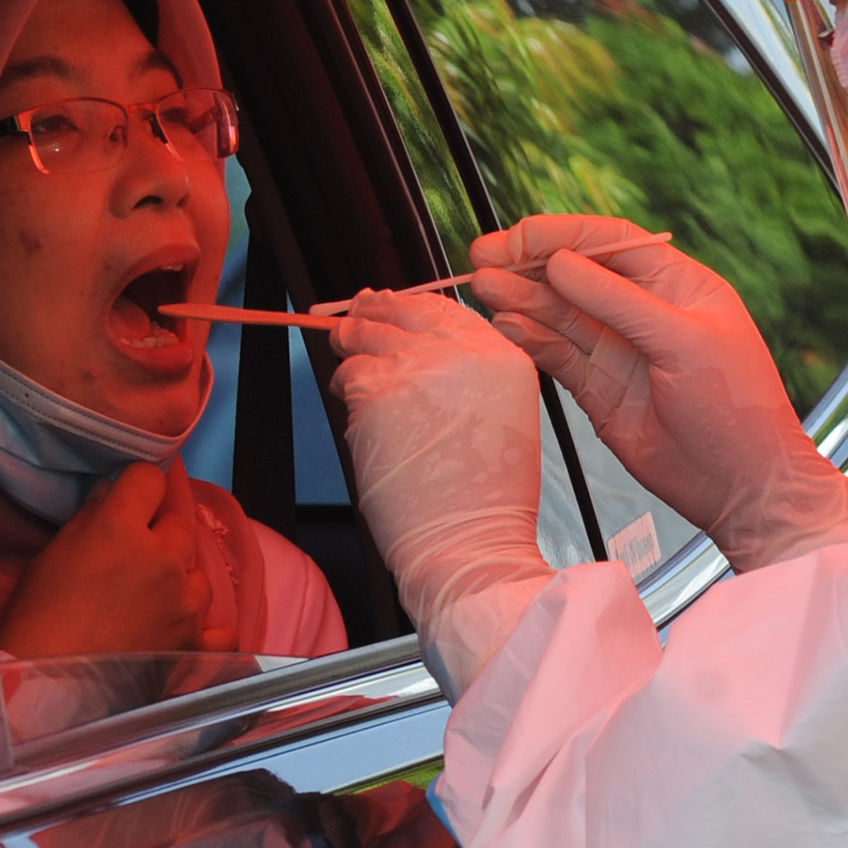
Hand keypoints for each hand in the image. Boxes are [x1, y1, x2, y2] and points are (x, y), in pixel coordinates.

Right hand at [2, 460, 238, 658]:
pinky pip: (222, 625)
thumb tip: (112, 494)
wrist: (48, 688)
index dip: (138, 489)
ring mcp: (185, 601)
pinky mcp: (196, 641)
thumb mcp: (51, 557)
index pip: (149, 479)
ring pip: (199, 572)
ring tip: (151, 603)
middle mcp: (163, 557)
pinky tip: (188, 628)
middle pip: (178, 524)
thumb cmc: (37, 620)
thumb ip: (89, 519)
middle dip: (158, 535)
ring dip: (180, 580)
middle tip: (131, 560)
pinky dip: (207, 626)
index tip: (129, 503)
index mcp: (120, 528)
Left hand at [325, 290, 550, 686]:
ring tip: (346, 360)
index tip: (388, 305)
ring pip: (365, 337)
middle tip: (353, 322)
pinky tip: (356, 411)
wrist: (466, 543)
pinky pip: (347, 375)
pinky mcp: (377, 391)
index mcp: (502, 357)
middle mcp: (462, 352)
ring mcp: (417, 366)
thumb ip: (468, 374)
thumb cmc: (484, 501)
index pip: (444, 307)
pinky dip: (344, 390)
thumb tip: (419, 350)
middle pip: (400, 310)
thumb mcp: (503, 417)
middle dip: (370, 314)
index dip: (408, 305)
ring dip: (351, 348)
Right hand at [466, 215, 847, 570]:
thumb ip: (618, 302)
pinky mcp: (599, 390)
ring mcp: (619, 351)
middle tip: (484, 257)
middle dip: (530, 263)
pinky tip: (504, 326)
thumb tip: (560, 263)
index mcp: (677, 285)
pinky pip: (557, 356)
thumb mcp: (683, 342)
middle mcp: (644, 312)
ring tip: (483, 287)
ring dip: (521, 299)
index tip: (519, 237)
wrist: (743, 486)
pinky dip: (529, 340)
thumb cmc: (735, 408)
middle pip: (577, 274)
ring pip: (560, 314)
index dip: (561, 235)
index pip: (611, 242)